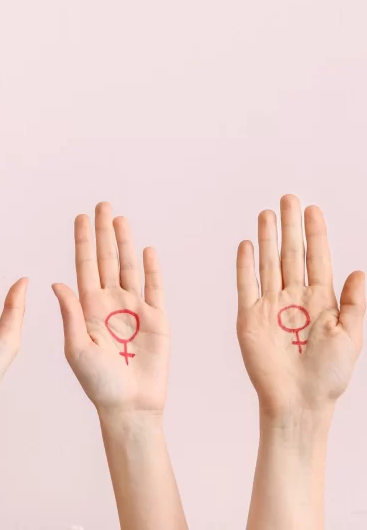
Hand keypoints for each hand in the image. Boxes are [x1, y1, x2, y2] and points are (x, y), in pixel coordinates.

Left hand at [52, 202, 168, 414]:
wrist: (129, 406)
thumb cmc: (98, 383)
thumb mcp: (76, 348)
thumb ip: (70, 314)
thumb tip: (56, 282)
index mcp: (89, 308)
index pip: (85, 266)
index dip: (83, 241)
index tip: (81, 217)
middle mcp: (110, 303)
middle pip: (107, 259)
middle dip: (104, 232)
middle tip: (102, 205)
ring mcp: (134, 309)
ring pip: (129, 267)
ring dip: (125, 243)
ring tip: (120, 219)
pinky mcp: (156, 318)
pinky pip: (154, 287)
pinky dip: (152, 268)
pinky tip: (147, 249)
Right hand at [236, 194, 364, 418]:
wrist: (298, 401)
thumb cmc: (327, 376)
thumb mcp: (351, 338)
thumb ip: (355, 303)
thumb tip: (360, 271)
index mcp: (321, 301)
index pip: (317, 258)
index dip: (315, 233)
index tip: (312, 210)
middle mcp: (294, 298)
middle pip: (291, 253)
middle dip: (290, 226)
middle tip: (288, 199)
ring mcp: (270, 305)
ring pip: (269, 263)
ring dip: (268, 238)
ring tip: (266, 214)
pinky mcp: (249, 316)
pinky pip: (246, 284)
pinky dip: (245, 265)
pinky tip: (248, 245)